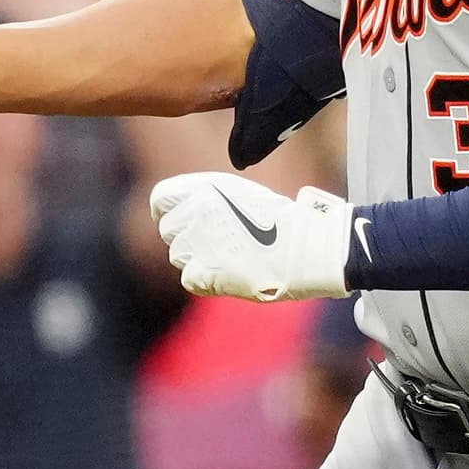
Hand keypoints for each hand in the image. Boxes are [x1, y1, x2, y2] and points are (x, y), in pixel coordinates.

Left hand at [150, 172, 355, 302]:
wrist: (308, 247)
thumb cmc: (282, 221)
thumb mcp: (241, 194)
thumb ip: (208, 200)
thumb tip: (186, 213)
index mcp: (206, 187)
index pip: (160, 199)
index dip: (167, 212)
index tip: (179, 222)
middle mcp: (197, 211)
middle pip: (168, 231)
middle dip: (186, 238)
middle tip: (216, 245)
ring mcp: (199, 242)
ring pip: (177, 256)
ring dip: (197, 260)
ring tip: (229, 258)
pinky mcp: (205, 272)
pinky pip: (189, 279)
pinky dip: (205, 281)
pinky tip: (229, 275)